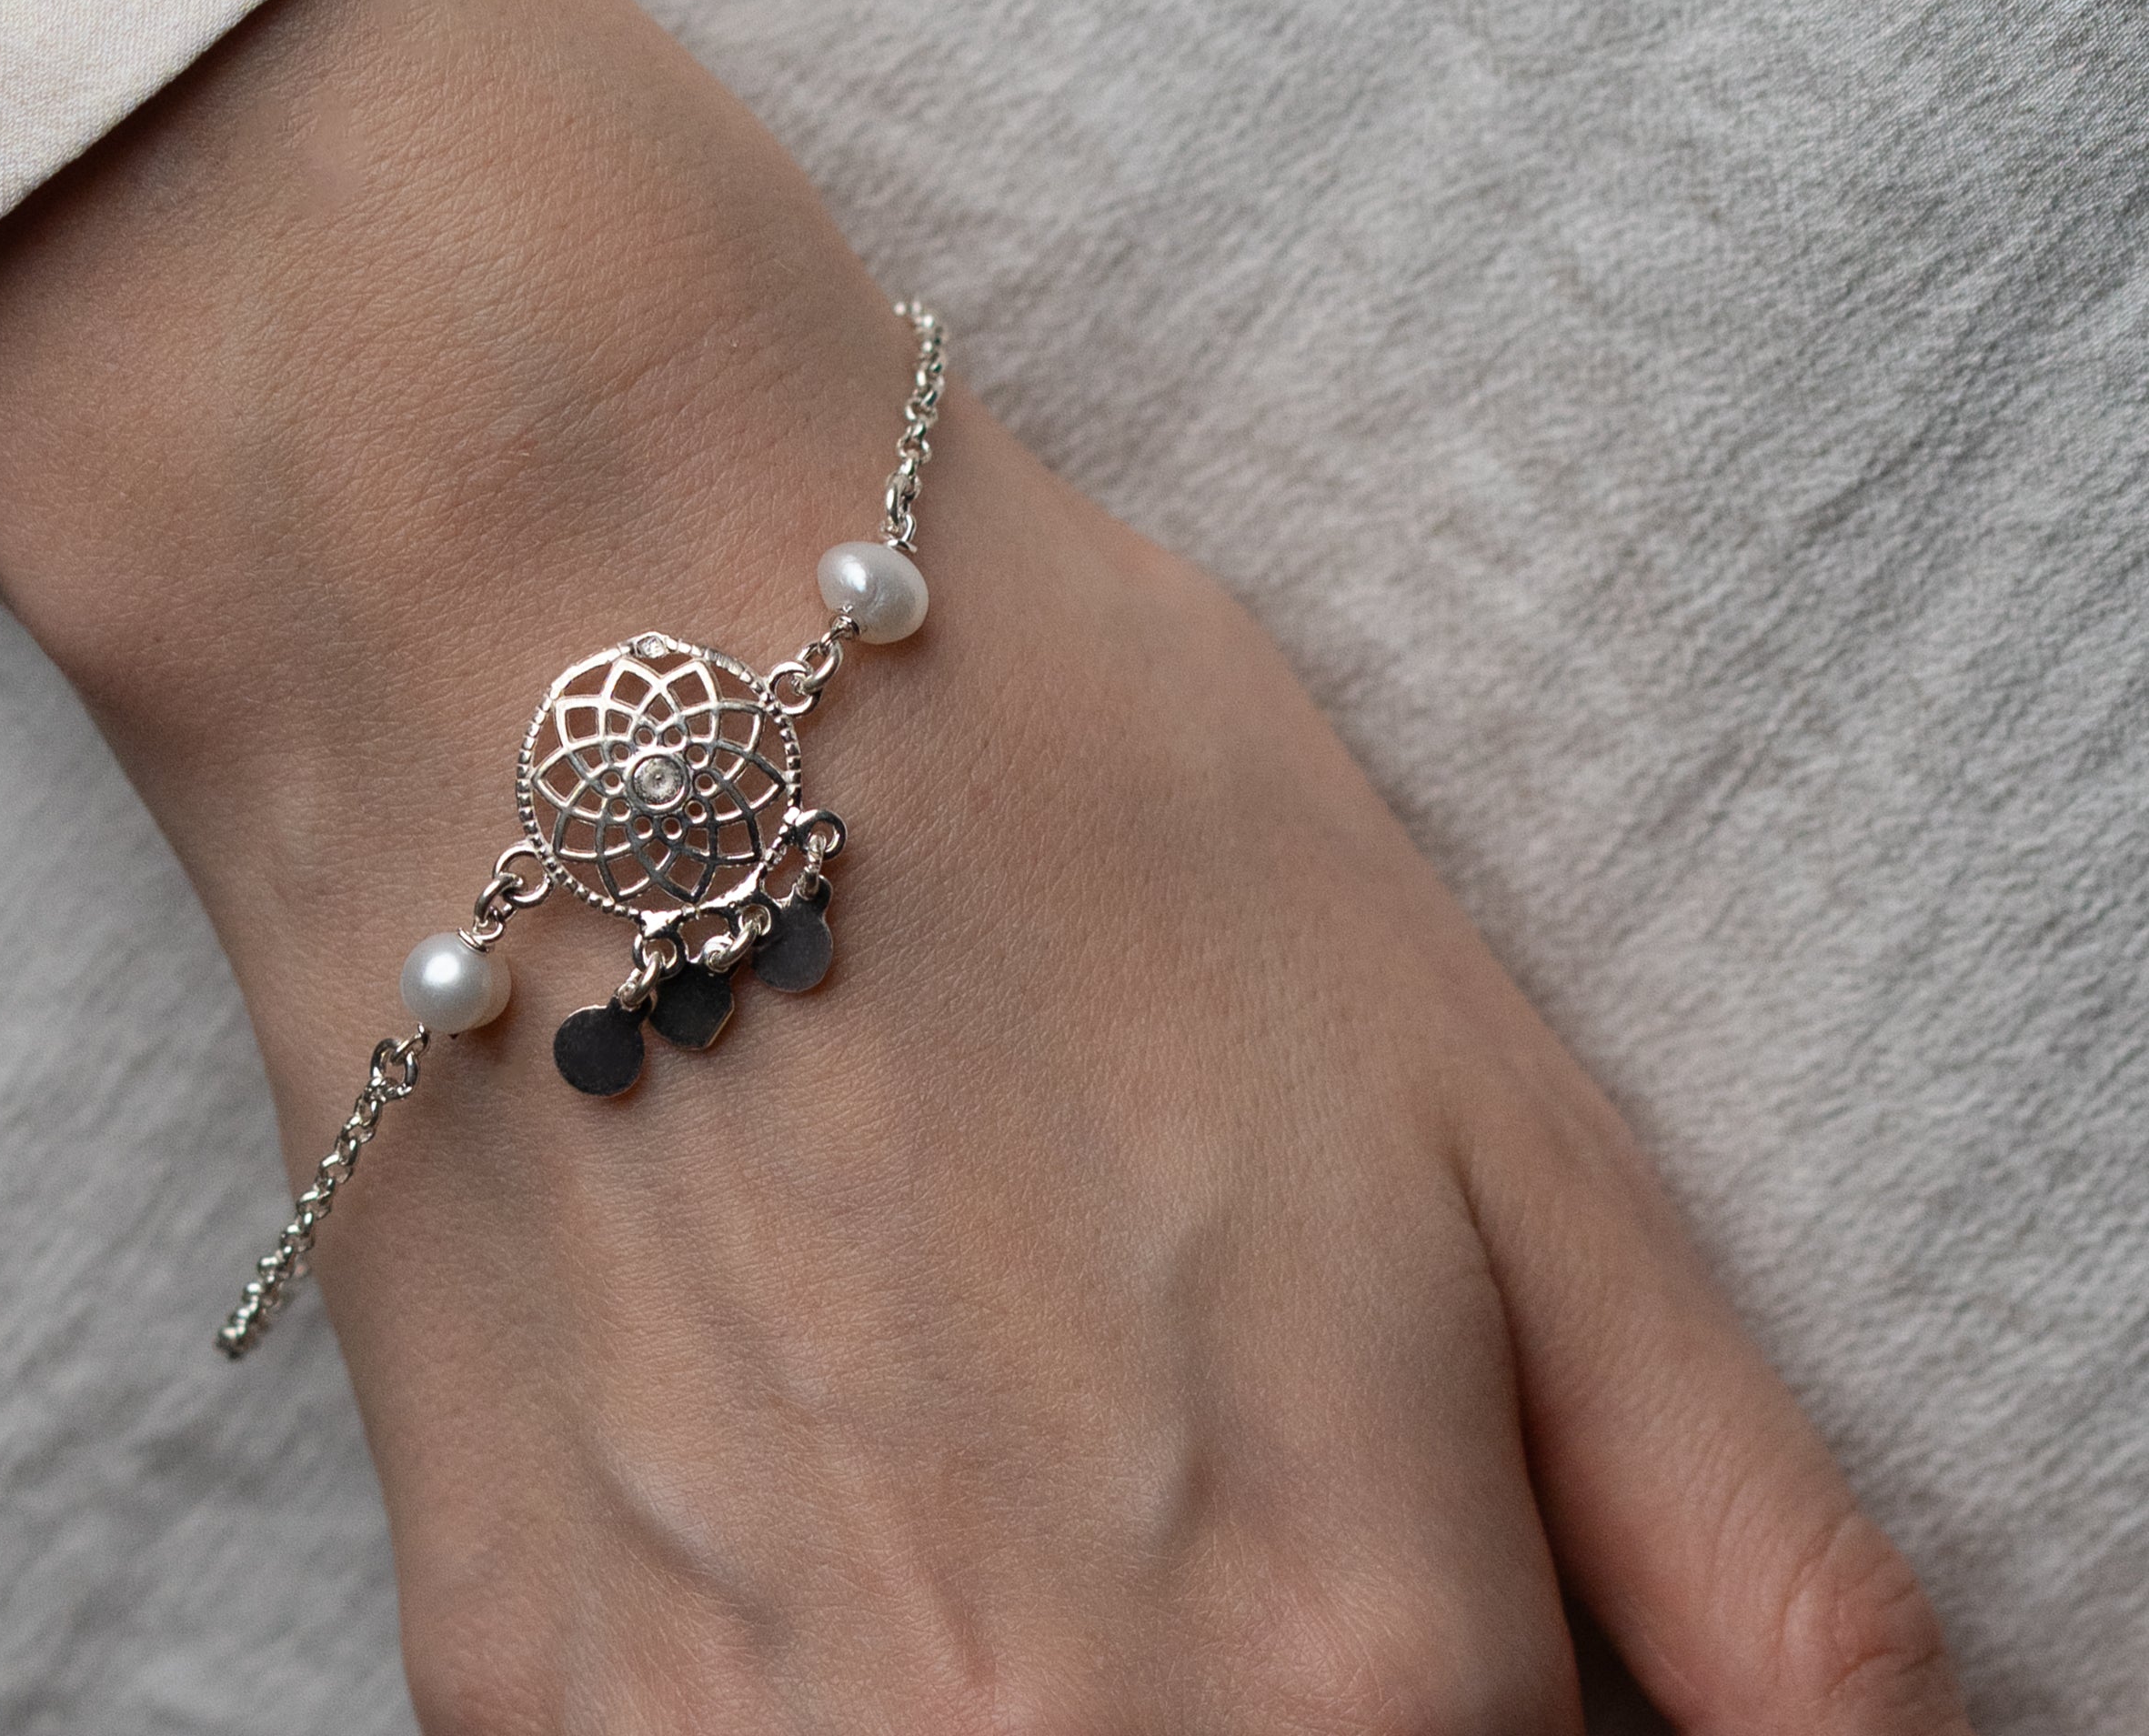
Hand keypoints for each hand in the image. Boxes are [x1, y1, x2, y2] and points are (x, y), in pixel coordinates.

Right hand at [0, 0, 1970, 1732]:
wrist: (592, 634)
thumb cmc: (1067, 798)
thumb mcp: (1502, 1116)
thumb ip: (1751, 1547)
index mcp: (1361, 1657)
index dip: (1500, 1675)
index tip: (1396, 1486)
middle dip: (1295, 1654)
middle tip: (1183, 1398)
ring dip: (1055, 1668)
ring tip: (995, 1407)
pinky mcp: (514, 1697)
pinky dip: (827, 1670)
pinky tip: (807, 1443)